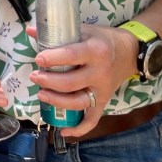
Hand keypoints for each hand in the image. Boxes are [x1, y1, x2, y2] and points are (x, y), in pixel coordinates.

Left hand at [28, 23, 134, 137]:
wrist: (130, 52)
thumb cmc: (102, 39)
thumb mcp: (83, 30)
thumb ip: (58, 32)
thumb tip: (31, 30)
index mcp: (95, 51)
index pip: (71, 56)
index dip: (53, 58)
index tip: (38, 59)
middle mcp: (100, 72)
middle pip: (71, 83)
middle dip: (49, 82)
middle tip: (35, 77)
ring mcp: (102, 89)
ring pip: (78, 102)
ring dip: (57, 101)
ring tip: (40, 94)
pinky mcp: (104, 101)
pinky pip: (93, 119)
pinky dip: (80, 128)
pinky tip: (63, 131)